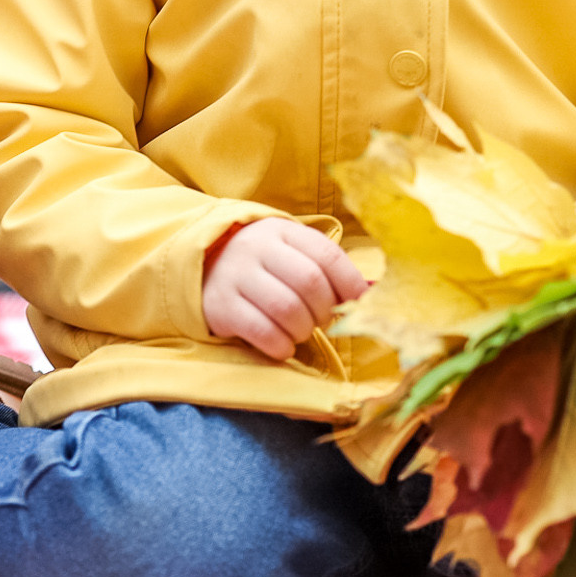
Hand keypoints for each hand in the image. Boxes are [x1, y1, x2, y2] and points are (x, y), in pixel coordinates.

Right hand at [202, 219, 367, 360]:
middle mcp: (257, 248)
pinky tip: (282, 345)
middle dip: (325, 310)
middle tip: (321, 320)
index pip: (326, 255)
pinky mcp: (221, 305)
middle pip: (309, 283)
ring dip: (303, 330)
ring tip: (301, 332)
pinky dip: (280, 345)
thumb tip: (373, 293)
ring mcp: (236, 275)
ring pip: (287, 308)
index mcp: (282, 230)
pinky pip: (261, 330)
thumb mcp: (291, 253)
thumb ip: (327, 269)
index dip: (349, 283)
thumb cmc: (262, 264)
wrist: (202, 266)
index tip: (357, 303)